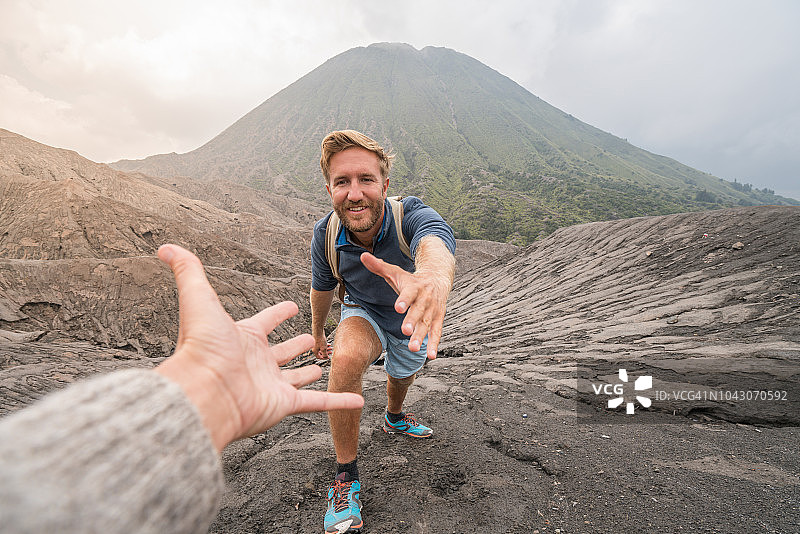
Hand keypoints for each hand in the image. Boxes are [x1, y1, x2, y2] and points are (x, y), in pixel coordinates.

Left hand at [155, 244, 362, 450]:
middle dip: (295, 345)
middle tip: (311, 337)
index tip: (291, 307)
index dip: (277, 313)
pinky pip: (317, 403)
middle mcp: (256, 362)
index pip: (264, 322)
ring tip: (323, 366)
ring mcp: (270, 385)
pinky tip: (357, 401)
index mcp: (241, 338)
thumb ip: (187, 270)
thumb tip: (164, 246)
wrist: (203, 393)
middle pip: (280, 352)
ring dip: (309, 373)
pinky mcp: (284, 405)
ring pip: (296, 378)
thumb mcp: (199, 299)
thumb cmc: (200, 347)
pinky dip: (338, 402)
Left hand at [360, 252, 449, 358]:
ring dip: (420, 336)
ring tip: (413, 349)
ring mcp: (432, 310)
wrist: (438, 278)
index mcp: (414, 287)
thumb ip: (379, 266)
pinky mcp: (438, 319)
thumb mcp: (395, 272)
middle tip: (405, 332)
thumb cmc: (411, 279)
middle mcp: (425, 299)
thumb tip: (362, 255)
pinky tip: (430, 355)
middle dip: (412, 322)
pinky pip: (436, 332)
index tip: (397, 308)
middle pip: (418, 311)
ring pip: (426, 324)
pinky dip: (434, 343)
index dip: (403, 300)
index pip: (408, 294)